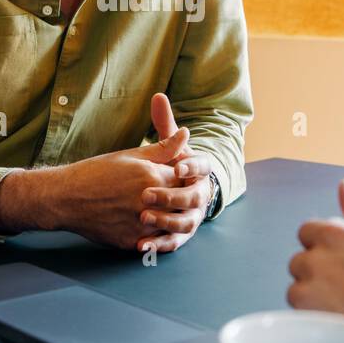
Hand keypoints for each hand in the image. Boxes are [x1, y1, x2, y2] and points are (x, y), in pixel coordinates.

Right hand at [42, 130, 189, 249]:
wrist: (65, 198)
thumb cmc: (96, 172)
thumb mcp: (131, 155)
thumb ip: (163, 148)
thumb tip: (186, 134)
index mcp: (152, 177)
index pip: (186, 179)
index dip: (185, 177)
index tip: (178, 176)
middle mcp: (150, 203)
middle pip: (182, 203)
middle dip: (180, 198)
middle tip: (172, 195)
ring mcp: (141, 225)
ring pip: (171, 225)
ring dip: (170, 218)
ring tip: (159, 210)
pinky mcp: (131, 242)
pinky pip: (154, 242)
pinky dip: (155, 235)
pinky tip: (146, 225)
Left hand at [134, 93, 212, 254]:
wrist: (181, 193)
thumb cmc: (173, 167)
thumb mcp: (170, 148)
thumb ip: (165, 125)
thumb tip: (158, 96)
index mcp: (201, 170)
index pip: (201, 166)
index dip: (191, 165)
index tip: (177, 165)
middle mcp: (201, 195)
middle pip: (193, 197)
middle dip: (171, 196)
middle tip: (147, 194)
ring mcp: (193, 216)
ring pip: (184, 222)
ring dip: (165, 221)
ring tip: (143, 219)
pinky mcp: (181, 234)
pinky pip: (173, 242)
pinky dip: (158, 245)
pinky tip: (141, 247)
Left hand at [287, 177, 343, 342]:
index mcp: (336, 233)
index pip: (309, 231)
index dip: (329, 250)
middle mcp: (316, 257)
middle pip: (301, 261)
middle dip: (321, 274)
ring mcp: (307, 289)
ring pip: (298, 290)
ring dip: (316, 299)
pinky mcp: (304, 320)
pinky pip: (298, 316)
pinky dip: (315, 322)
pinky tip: (343, 327)